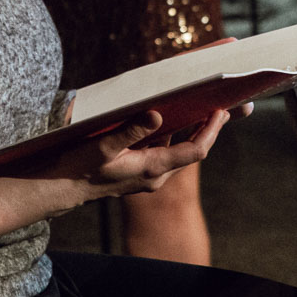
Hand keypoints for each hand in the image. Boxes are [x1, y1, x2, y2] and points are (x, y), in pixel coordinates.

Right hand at [66, 107, 232, 196]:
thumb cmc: (80, 167)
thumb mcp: (103, 147)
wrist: (63, 188)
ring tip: (212, 108)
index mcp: (152, 169)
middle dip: (212, 128)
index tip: (222, 111)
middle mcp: (156, 175)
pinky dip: (177, 135)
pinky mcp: (142, 171)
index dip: (211, 131)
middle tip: (232, 107)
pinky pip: (167, 151)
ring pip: (182, 151)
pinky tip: (177, 118)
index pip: (194, 151)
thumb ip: (130, 132)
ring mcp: (150, 175)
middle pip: (194, 151)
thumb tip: (157, 115)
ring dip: (196, 131)